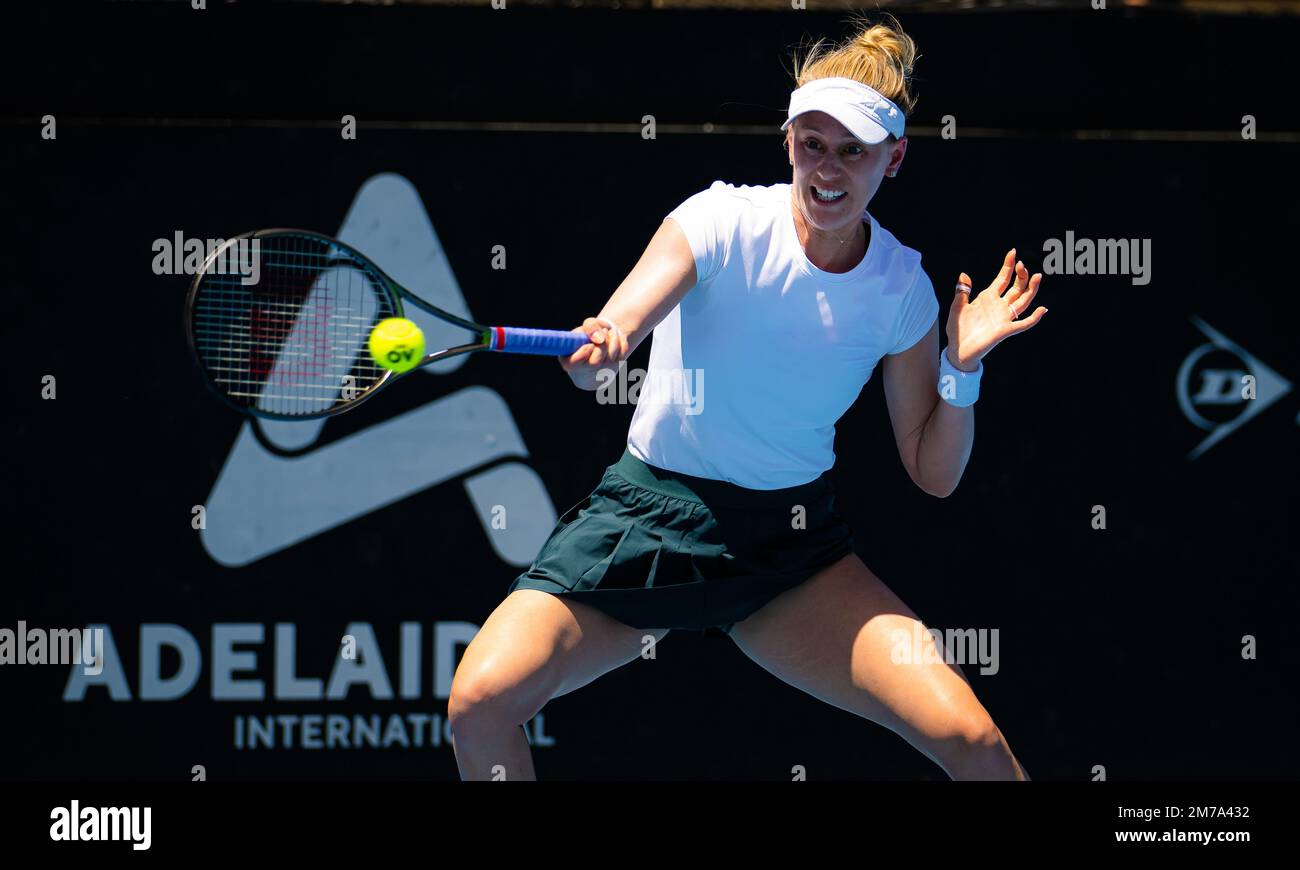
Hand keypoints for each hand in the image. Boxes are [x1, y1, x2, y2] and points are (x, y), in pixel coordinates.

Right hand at [559, 316, 629, 388]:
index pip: (572, 363)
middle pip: (595, 362)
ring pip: (610, 359)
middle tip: (604, 331)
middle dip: (602, 344)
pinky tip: (615, 339)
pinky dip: (620, 344)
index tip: (590, 344)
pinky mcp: (613, 370)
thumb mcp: (587, 325)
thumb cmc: (590, 333)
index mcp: (569, 361)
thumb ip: (590, 326)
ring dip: (613, 340)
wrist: (603, 339)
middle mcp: (583, 371)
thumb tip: (600, 338)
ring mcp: (599, 373)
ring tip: (610, 331)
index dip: (583, 353)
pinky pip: (621, 356)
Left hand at [946, 248, 1046, 370]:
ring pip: (1022, 301)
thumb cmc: (957, 329)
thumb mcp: (958, 307)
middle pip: (1016, 288)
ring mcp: (1003, 318)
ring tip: (1037, 276)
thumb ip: (962, 291)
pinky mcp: (1005, 330)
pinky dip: (1034, 318)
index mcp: (987, 298)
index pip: (1002, 279)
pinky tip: (1043, 309)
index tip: (1013, 252)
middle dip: (1020, 275)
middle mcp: (998, 306)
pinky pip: (1023, 324)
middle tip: (1022, 264)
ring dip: (1031, 290)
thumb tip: (964, 274)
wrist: (957, 349)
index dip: (1008, 266)